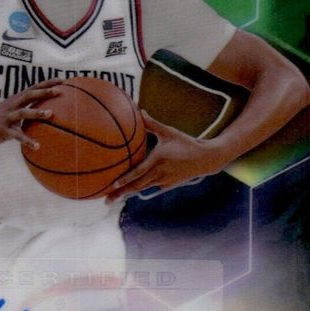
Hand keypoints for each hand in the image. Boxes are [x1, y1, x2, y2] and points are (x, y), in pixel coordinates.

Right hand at [0, 79, 61, 148]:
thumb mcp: (10, 112)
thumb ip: (24, 110)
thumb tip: (43, 112)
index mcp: (15, 100)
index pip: (33, 88)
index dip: (47, 84)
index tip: (62, 80)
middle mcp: (12, 106)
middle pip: (29, 95)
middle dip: (44, 92)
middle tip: (59, 90)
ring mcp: (6, 118)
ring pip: (23, 112)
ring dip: (37, 112)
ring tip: (51, 113)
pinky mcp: (2, 131)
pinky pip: (16, 136)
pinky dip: (27, 140)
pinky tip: (37, 146)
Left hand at [105, 112, 226, 201]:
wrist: (204, 160)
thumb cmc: (186, 143)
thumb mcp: (169, 132)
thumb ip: (152, 123)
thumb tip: (139, 110)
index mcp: (158, 160)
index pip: (138, 172)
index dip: (125, 179)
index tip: (112, 184)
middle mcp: (159, 173)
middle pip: (136, 186)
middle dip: (120, 193)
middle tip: (105, 200)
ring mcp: (163, 182)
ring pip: (141, 188)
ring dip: (126, 193)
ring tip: (112, 199)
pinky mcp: (167, 185)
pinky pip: (150, 186)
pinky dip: (139, 188)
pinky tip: (128, 190)